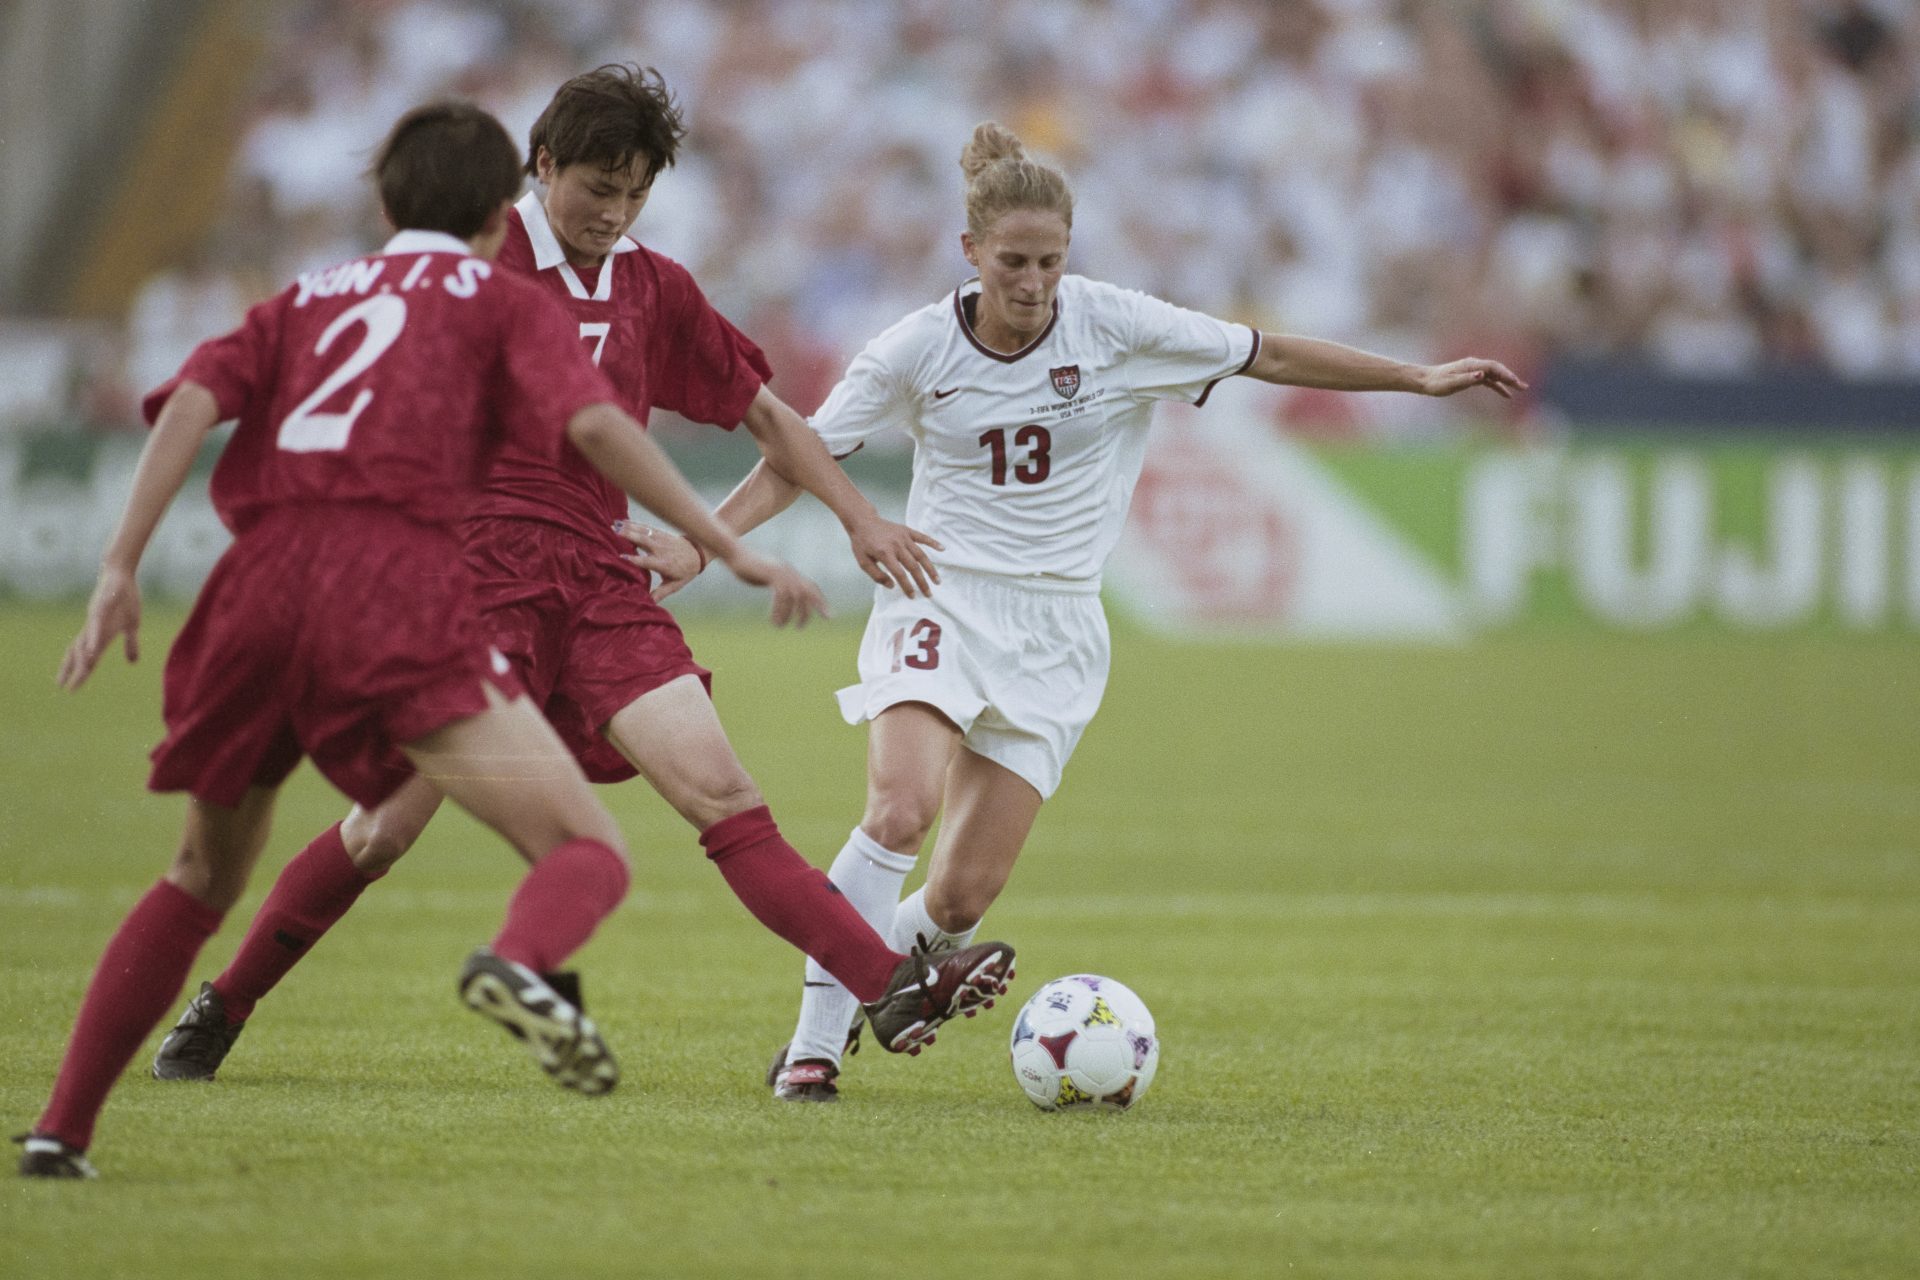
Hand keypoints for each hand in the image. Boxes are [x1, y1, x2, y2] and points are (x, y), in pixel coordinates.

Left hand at [58, 564, 141, 690]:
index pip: (87, 658)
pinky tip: (92, 652)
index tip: (70, 689)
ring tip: (78, 675)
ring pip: (84, 642)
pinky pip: (96, 628)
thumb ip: (130, 645)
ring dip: (81, 660)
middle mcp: (93, 629)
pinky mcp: (101, 609)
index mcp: (101, 635)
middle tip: (63, 687)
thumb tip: (132, 663)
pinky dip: (93, 641)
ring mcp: (94, 620)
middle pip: (78, 653)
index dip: (79, 673)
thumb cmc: (125, 598)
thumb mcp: (132, 625)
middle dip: (72, 671)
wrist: (121, 575)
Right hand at [615, 520, 704, 599]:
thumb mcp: (674, 585)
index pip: (646, 561)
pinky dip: (634, 523)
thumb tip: (648, 603)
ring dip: (628, 528)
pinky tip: (622, 521)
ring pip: (643, 532)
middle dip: (628, 536)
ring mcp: (660, 539)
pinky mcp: (660, 533)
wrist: (698, 554)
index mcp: (663, 564)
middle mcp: (661, 549)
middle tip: (613, 532)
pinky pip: (646, 527)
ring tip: (613, 525)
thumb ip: (661, 593)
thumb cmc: (684, 572)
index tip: (621, 557)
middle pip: (643, 541)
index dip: (634, 559)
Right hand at [721, 546, 830, 627]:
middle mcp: (789, 571)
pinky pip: (782, 595)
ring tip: (779, 626)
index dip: (819, 601)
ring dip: (788, 614)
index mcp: (789, 572)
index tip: (828, 616)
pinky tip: (773, 619)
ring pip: (795, 596)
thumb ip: (775, 583)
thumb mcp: (765, 575)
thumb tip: (780, 594)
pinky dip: (779, 610)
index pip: (810, 587)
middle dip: (811, 609)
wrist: (734, 554)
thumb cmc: (746, 566)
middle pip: (808, 591)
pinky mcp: (772, 574)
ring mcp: (781, 571)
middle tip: (801, 627)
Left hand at [847, 514, 942, 597]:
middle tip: (929, 594)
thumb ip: (877, 576)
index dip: (907, 586)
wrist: (863, 521)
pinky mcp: (907, 530)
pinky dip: (933, 542)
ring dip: (930, 568)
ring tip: (937, 580)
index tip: (913, 596)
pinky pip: (922, 537)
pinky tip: (943, 549)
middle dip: (922, 582)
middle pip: (913, 566)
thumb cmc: (862, 544)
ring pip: (921, 555)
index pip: (900, 574)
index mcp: (884, 553)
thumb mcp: (863, 562)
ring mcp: (903, 537)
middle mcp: (896, 545)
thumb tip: (892, 586)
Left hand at [1419, 358, 1527, 399]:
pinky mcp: (1471, 377)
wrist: (1425, 381)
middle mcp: (1474, 365)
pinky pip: (1488, 381)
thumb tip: (1482, 375)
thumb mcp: (1451, 383)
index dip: (1505, 374)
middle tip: (1523, 387)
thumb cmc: (1437, 383)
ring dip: (1507, 381)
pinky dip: (1497, 386)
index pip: (1493, 367)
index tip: (1514, 382)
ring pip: (1494, 375)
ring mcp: (1473, 370)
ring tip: (1520, 389)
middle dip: (1511, 377)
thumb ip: (1468, 379)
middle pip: (1497, 369)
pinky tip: (1506, 394)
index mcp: (1471, 365)